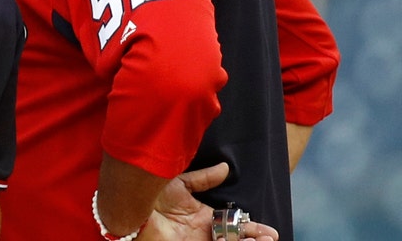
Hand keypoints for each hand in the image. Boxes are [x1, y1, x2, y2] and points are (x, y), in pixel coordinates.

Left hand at [141, 163, 278, 240]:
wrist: (131, 207)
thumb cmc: (151, 194)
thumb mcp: (181, 183)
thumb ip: (204, 178)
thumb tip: (226, 168)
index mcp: (203, 217)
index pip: (234, 225)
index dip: (252, 229)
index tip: (270, 232)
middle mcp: (204, 232)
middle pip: (236, 239)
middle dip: (255, 240)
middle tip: (269, 239)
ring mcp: (198, 240)